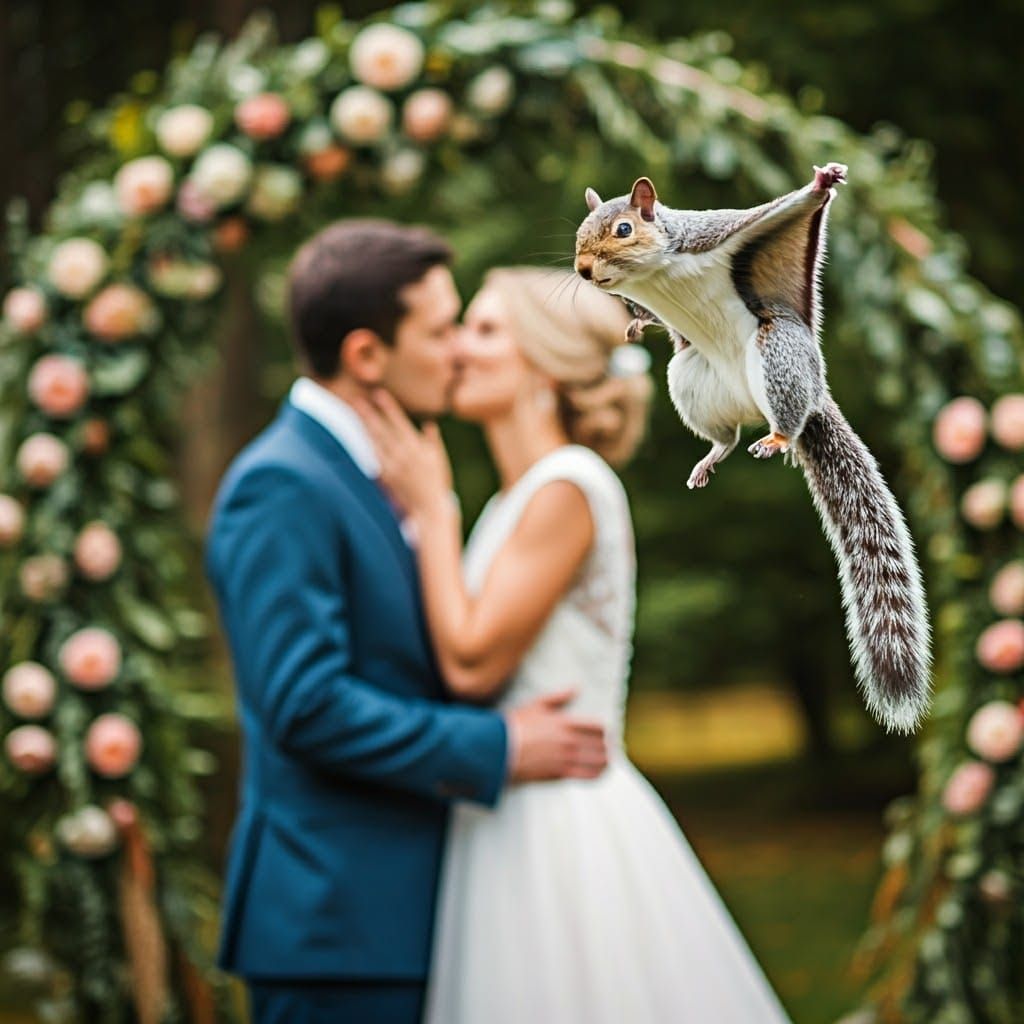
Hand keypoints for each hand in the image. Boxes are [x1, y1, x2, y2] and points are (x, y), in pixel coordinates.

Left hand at [353, 389, 453, 520]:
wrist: (429, 508)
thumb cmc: (437, 483)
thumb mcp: (440, 459)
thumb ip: (433, 441)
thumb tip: (429, 424)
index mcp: (417, 447)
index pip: (399, 422)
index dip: (388, 407)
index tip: (378, 393)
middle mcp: (403, 454)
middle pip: (383, 429)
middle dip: (370, 413)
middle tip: (357, 399)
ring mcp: (393, 466)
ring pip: (375, 441)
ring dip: (365, 426)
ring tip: (355, 413)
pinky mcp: (386, 477)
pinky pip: (374, 457)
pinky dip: (367, 445)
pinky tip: (360, 436)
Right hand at [505, 689, 607, 781]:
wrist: (498, 750)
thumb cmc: (515, 726)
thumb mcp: (536, 705)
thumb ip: (559, 697)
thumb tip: (576, 688)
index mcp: (565, 722)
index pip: (598, 727)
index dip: (605, 731)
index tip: (606, 733)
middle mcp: (569, 741)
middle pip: (601, 745)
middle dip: (607, 746)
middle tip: (609, 747)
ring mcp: (566, 759)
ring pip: (598, 761)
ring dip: (606, 760)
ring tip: (607, 760)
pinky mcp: (559, 774)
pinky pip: (588, 776)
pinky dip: (598, 774)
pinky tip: (601, 773)